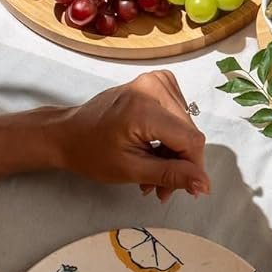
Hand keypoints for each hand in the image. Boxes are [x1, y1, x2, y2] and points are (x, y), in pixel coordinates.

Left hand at [54, 72, 208, 201]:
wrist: (67, 133)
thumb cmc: (90, 151)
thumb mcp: (131, 170)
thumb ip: (171, 175)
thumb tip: (204, 184)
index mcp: (144, 108)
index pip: (190, 139)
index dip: (194, 167)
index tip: (190, 190)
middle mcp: (153, 87)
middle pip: (189, 133)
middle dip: (180, 164)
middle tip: (162, 188)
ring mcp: (155, 82)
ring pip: (185, 126)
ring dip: (174, 153)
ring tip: (153, 172)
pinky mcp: (156, 83)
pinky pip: (178, 115)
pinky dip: (170, 137)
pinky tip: (155, 150)